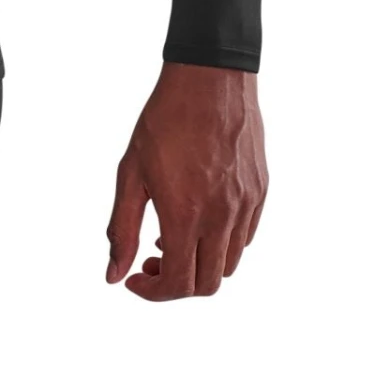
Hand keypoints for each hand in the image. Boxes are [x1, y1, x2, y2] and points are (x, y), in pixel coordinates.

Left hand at [105, 61, 266, 299]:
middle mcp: (222, 218)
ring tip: (169, 239)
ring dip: (198, 265)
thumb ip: (121, 227)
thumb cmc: (163, 122)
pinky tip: (197, 220)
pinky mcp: (261, 193)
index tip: (133, 280)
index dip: (153, 293)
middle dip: (175, 286)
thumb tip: (113, 274)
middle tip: (148, 264)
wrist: (209, 81)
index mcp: (185, 214)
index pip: (177, 284)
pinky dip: (220, 245)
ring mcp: (246, 207)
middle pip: (207, 285)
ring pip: (229, 265)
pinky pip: (245, 238)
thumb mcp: (130, 172)